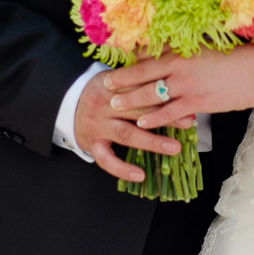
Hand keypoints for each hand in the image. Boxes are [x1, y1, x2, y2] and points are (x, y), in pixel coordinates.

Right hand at [73, 72, 190, 183]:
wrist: (66, 102)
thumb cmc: (101, 91)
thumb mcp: (117, 79)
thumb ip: (139, 79)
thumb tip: (172, 79)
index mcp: (113, 85)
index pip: (141, 89)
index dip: (164, 94)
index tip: (186, 99)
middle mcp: (104, 105)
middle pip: (138, 111)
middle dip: (165, 116)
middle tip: (188, 121)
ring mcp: (97, 125)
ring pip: (126, 134)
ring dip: (152, 141)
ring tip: (174, 148)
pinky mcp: (91, 144)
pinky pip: (106, 160)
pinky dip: (122, 169)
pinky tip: (140, 175)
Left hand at [104, 47, 253, 131]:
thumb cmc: (237, 56)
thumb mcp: (208, 47)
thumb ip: (188, 49)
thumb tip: (172, 50)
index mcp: (182, 49)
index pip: (148, 54)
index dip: (130, 60)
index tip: (117, 62)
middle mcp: (179, 66)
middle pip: (142, 73)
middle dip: (122, 80)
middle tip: (105, 85)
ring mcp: (186, 86)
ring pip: (150, 94)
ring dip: (130, 100)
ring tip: (115, 104)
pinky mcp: (196, 103)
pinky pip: (168, 112)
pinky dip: (153, 119)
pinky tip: (141, 123)